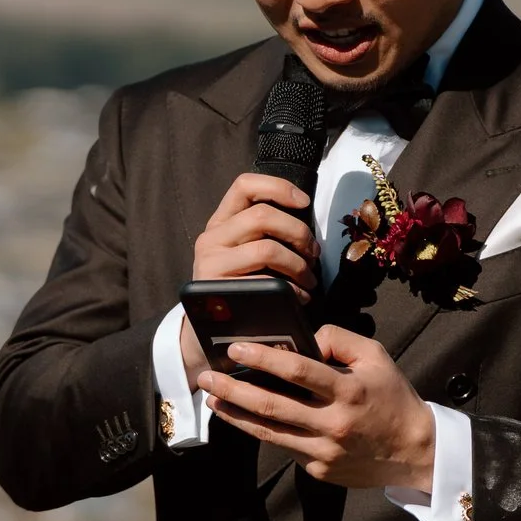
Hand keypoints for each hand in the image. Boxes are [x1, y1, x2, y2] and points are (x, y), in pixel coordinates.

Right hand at [180, 172, 318, 380]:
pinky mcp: (218, 291)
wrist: (207, 334)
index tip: (304, 202)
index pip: (245, 186)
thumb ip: (265, 234)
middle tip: (314, 255)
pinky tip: (300, 298)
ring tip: (310, 280)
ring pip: (267, 248)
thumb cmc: (240, 290)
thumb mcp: (244, 255)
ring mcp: (211, 264)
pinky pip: (265, 282)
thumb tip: (306, 224)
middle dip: (299, 233)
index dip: (278, 187)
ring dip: (299, 264)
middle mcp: (210, 238)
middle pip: (263, 216)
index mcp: (220, 222)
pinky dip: (292, 289)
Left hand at [195, 326, 435, 491]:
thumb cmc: (392, 397)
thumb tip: (304, 339)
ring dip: (235, 415)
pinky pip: (284, 447)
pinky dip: (262, 431)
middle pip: (271, 405)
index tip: (235, 349)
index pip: (297, 371)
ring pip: (268, 432)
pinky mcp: (319, 469)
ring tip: (213, 400)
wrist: (415, 451)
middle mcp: (333, 423)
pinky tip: (244, 418)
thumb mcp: (375, 357)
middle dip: (232, 389)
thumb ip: (339, 339)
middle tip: (206, 377)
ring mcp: (324, 450)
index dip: (262, 358)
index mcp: (348, 391)